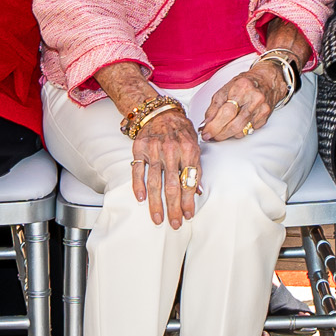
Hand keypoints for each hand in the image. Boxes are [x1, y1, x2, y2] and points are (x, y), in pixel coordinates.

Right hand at [126, 98, 202, 226]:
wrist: (160, 111)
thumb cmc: (180, 131)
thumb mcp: (194, 145)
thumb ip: (195, 167)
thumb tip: (197, 191)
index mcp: (189, 150)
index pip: (189, 181)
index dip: (189, 201)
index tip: (187, 216)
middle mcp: (172, 150)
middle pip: (173, 185)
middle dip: (174, 208)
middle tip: (174, 224)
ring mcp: (154, 149)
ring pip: (155, 182)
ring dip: (156, 203)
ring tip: (158, 219)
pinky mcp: (139, 148)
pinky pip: (138, 170)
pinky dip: (138, 186)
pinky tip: (141, 199)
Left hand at [202, 54, 293, 144]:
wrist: (268, 80)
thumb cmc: (246, 83)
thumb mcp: (226, 88)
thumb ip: (214, 106)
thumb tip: (206, 123)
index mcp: (242, 88)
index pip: (226, 112)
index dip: (214, 126)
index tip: (206, 132)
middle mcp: (254, 98)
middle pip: (234, 125)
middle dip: (219, 134)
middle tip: (210, 136)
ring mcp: (262, 109)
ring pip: (241, 131)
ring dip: (227, 134)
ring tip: (220, 131)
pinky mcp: (265, 118)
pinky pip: (248, 131)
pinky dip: (238, 131)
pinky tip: (233, 126)